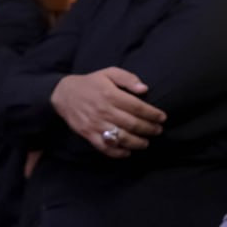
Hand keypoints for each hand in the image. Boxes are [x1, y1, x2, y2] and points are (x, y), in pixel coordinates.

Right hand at [50, 67, 165, 156]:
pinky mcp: (88, 134)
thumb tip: (144, 89)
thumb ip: (128, 78)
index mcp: (111, 94)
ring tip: (146, 143)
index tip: (162, 117)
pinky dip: (118, 153)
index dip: (153, 114)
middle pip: (132, 124)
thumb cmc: (91, 83)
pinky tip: (128, 152)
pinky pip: (105, 147)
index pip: (138, 107)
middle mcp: (104, 110)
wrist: (64, 94)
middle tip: (158, 130)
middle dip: (149, 129)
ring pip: (121, 138)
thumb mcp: (109, 73)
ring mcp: (95, 124)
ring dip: (137, 143)